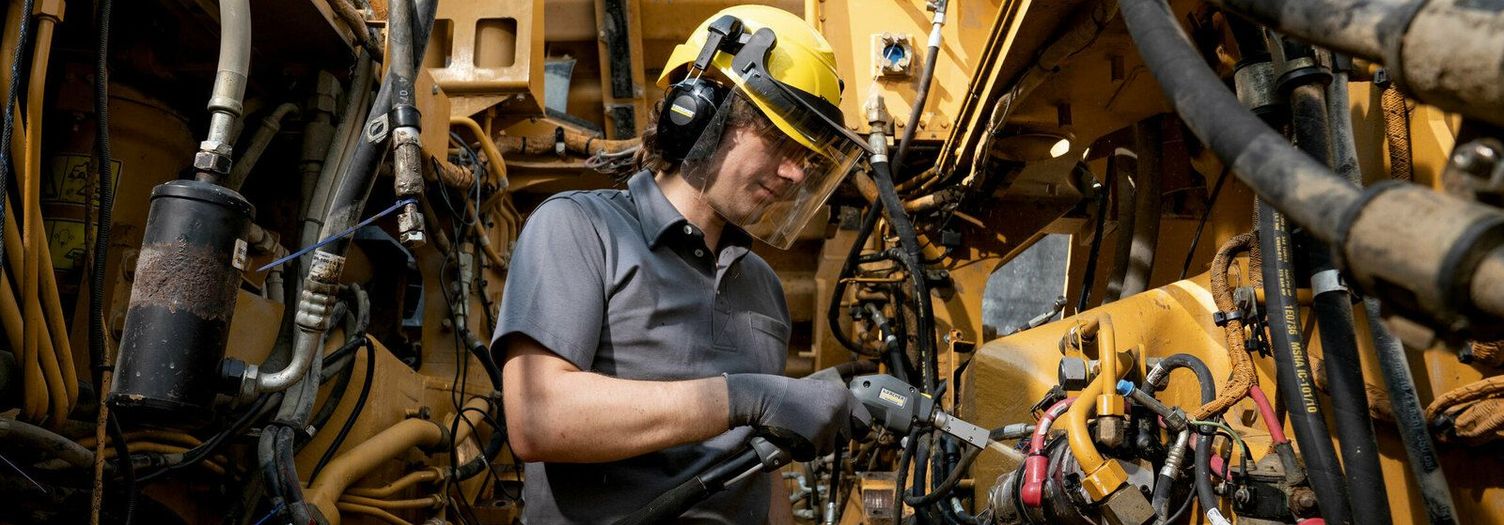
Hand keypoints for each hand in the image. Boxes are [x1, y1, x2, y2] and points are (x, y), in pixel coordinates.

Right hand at [725, 374, 871, 459]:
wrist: (764, 398)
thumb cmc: (788, 396)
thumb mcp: (819, 391)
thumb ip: (838, 405)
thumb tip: (857, 427)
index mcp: (842, 395)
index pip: (865, 420)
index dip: (859, 430)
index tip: (856, 434)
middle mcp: (838, 409)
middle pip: (846, 438)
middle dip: (831, 438)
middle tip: (812, 426)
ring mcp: (827, 425)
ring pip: (829, 448)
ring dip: (816, 444)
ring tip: (800, 428)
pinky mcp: (814, 439)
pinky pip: (813, 454)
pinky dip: (803, 450)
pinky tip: (793, 435)